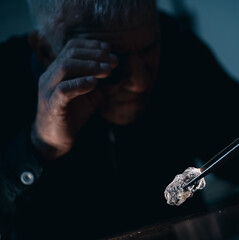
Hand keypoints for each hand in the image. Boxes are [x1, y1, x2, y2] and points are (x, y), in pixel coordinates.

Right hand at [31, 39, 117, 159]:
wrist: (55, 138)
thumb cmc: (74, 113)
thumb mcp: (93, 95)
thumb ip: (105, 84)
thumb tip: (124, 74)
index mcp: (58, 69)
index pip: (72, 47)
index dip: (92, 45)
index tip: (109, 50)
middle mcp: (50, 75)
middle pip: (71, 54)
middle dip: (95, 54)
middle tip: (113, 61)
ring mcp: (49, 89)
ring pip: (65, 67)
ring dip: (90, 66)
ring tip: (107, 70)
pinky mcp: (52, 105)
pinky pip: (63, 90)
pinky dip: (80, 83)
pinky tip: (94, 83)